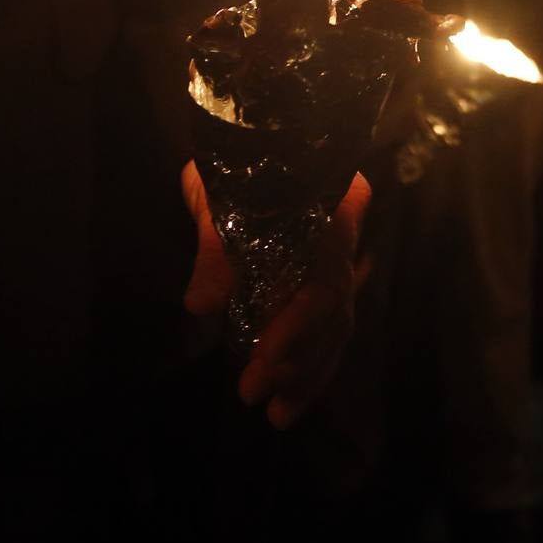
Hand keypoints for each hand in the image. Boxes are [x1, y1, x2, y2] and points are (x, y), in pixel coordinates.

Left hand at [181, 161, 371, 429]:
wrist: (257, 127)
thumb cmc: (238, 159)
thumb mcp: (218, 196)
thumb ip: (215, 248)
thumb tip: (201, 305)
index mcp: (323, 211)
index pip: (323, 276)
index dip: (298, 321)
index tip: (263, 351)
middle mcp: (342, 239)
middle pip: (332, 312)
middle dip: (294, 360)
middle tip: (251, 393)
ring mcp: (337, 262)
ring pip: (336, 329)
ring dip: (306, 375)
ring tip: (276, 416)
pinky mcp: (325, 283)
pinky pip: (329, 332)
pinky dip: (309, 369)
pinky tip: (290, 403)